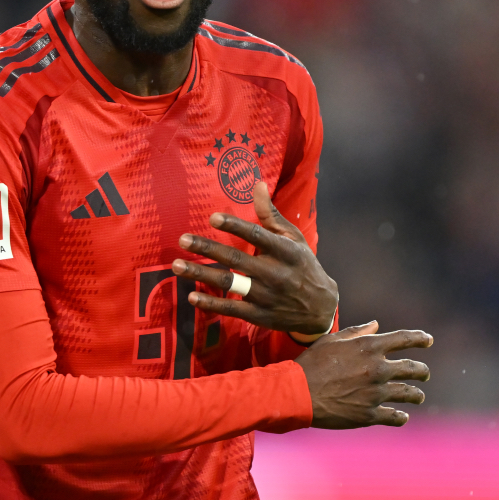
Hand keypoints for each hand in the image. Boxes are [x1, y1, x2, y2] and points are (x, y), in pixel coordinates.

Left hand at [171, 181, 337, 335]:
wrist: (321, 308)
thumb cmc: (303, 265)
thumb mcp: (293, 238)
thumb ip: (271, 214)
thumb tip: (257, 183)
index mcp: (285, 251)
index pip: (256, 236)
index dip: (234, 226)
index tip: (212, 217)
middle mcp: (275, 273)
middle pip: (236, 259)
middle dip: (207, 248)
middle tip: (183, 239)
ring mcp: (266, 296)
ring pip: (229, 283)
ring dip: (201, 274)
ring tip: (177, 266)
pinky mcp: (259, 315)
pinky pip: (232, 308)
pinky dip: (212, 303)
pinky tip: (191, 295)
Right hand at [296, 321, 431, 427]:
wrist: (298, 392)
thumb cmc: (312, 362)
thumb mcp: (331, 340)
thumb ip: (356, 332)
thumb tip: (376, 325)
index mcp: (369, 347)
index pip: (404, 339)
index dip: (419, 338)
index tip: (428, 340)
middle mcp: (378, 369)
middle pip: (413, 369)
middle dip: (422, 371)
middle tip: (424, 373)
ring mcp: (376, 393)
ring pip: (409, 394)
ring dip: (416, 395)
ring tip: (418, 396)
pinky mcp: (370, 414)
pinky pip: (395, 417)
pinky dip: (401, 416)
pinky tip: (402, 416)